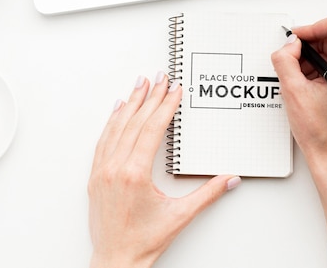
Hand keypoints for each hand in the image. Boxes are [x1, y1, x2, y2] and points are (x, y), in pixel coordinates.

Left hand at [88, 72, 240, 267]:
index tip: (174, 90)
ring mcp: (102, 171)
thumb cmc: (144, 241)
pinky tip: (118, 109)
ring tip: (140, 84)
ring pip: (116, 128)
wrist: (116, 260)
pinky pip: (103, 141)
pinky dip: (112, 122)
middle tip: (160, 78)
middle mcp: (114, 168)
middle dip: (150, 97)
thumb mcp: (180, 216)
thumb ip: (208, 194)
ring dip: (130, 104)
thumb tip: (231, 178)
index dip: (165, 107)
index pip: (152, 129)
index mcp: (134, 174)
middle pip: (135, 123)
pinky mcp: (95, 176)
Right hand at [272, 13, 326, 267]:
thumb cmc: (320, 132)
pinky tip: (305, 82)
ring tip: (297, 74)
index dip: (313, 27)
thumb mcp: (293, 91)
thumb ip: (286, 60)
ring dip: (312, 56)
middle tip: (292, 57)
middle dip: (310, 43)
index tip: (297, 39)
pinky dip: (317, 66)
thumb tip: (288, 45)